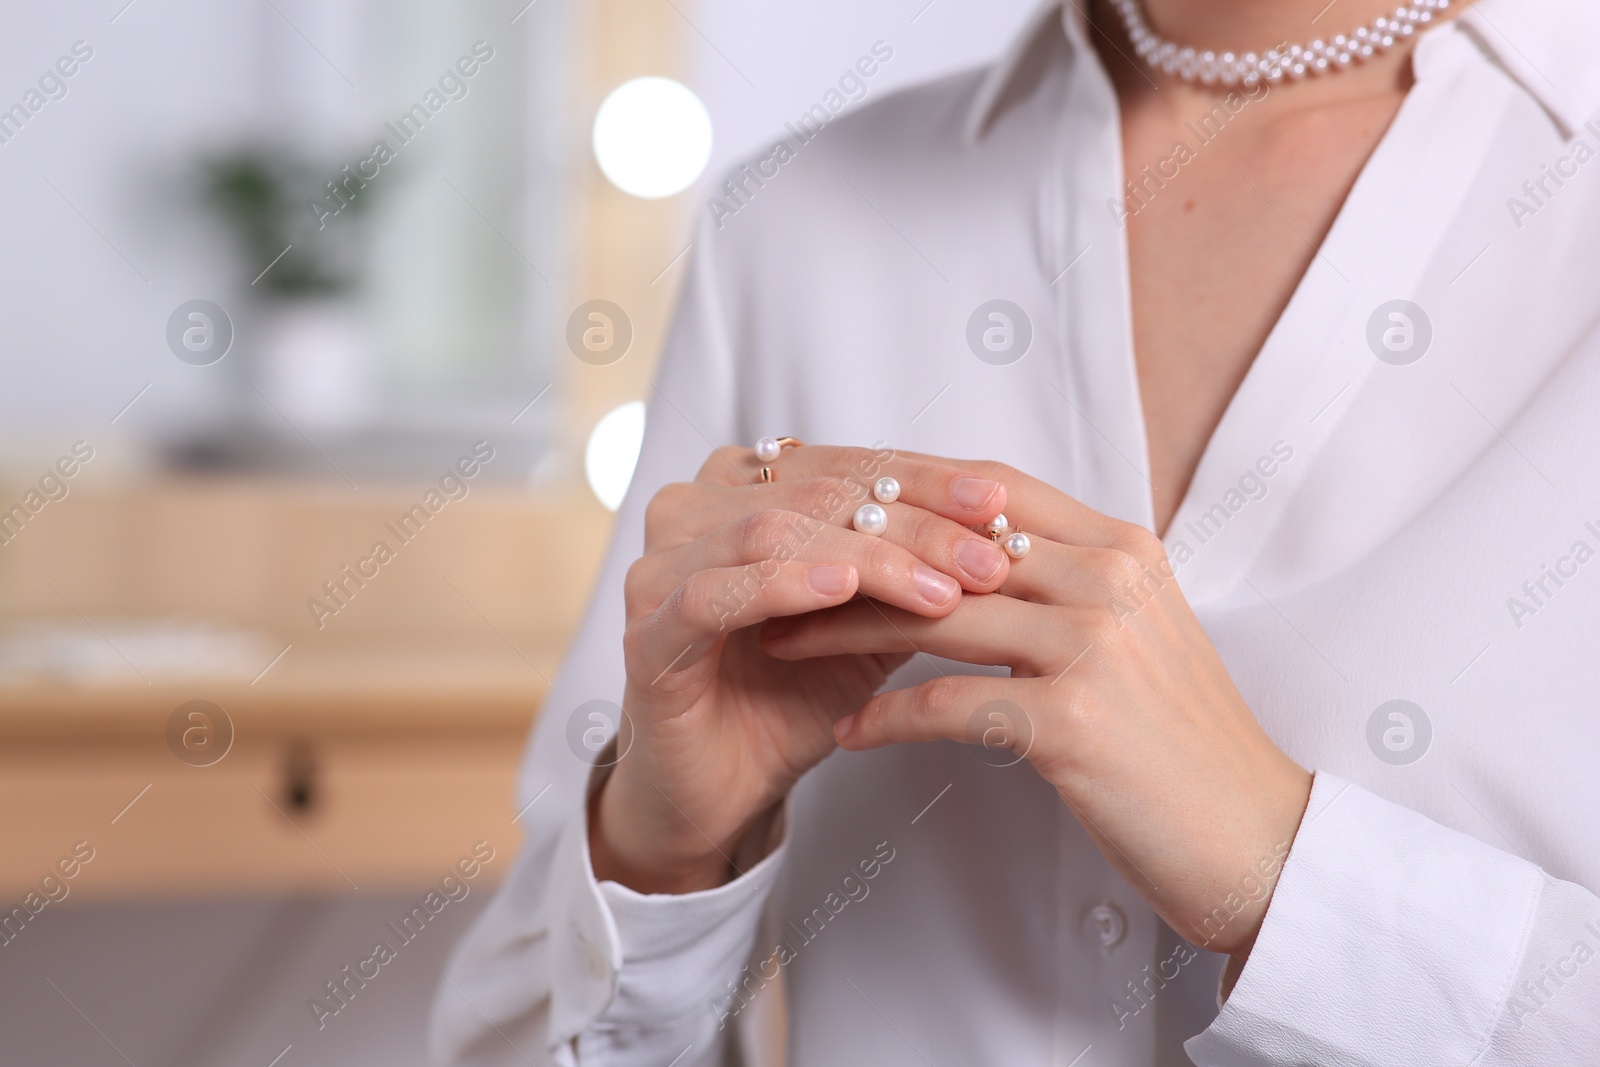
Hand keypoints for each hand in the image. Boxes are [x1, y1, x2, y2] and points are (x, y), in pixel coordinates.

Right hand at [595, 445, 1012, 893]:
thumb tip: (1001, 531)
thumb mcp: (866, 624)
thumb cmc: (788, 695)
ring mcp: (660, 568)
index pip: (846, 467)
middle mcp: (692, 511)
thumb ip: (908, 570)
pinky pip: (715, 592)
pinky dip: (785, 584)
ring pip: (772, 532)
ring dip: (867, 557)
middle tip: (986, 557)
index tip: (999, 509)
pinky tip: (842, 590)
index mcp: (741, 489)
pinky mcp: (645, 632)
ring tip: (939, 588)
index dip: (925, 482)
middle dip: (912, 524)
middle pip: (817, 493)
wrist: (719, 790)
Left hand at [761, 455, 1312, 957]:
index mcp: (1124, 548)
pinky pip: (947, 704)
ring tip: (782, 642)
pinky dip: (886, 718)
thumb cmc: (1182, 746)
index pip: (990, 489)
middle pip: (947, 544)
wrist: (1258, 840)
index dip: (902, 489)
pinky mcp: (1074, 722)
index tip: (828, 505)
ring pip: (934, 615)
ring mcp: (1095, 646)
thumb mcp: (1136, 635)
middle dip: (850, 554)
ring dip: (844, 630)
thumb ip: (1066, 583)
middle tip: (775, 570)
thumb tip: (972, 554)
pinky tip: (846, 733)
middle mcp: (1111, 580)